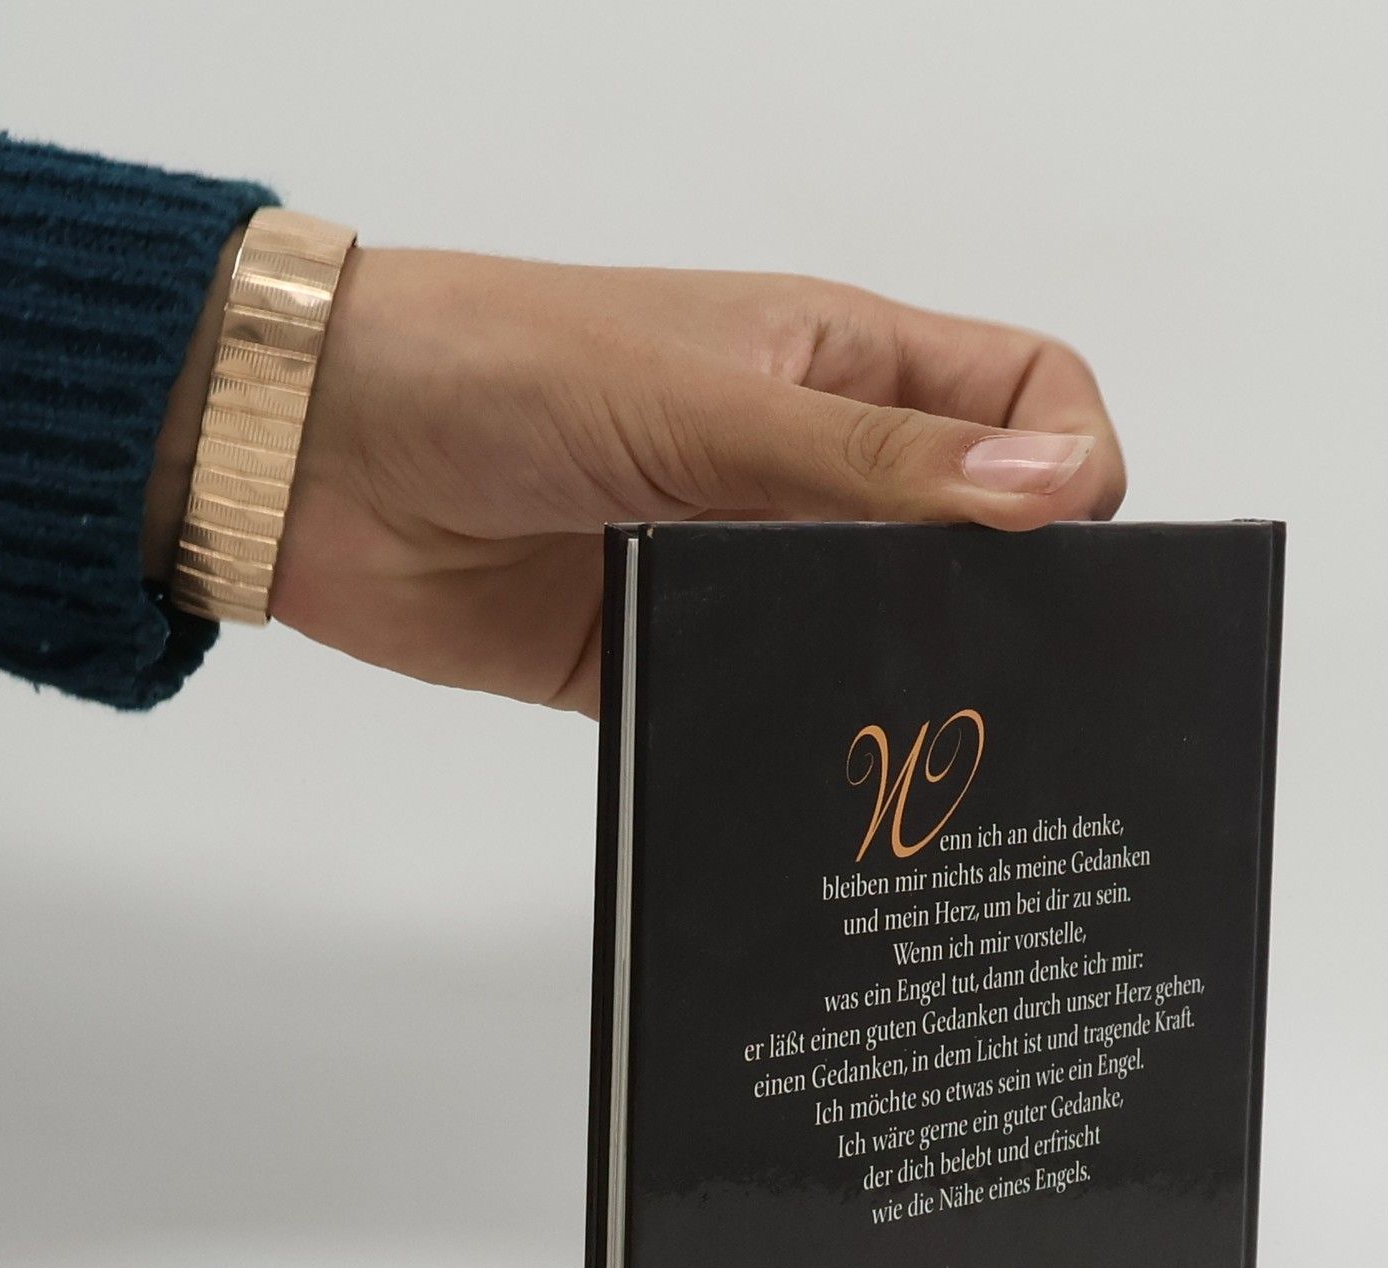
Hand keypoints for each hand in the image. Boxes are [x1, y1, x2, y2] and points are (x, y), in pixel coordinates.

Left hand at [149, 248, 1125, 716]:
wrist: (315, 459)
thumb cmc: (499, 366)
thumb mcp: (706, 401)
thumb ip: (874, 460)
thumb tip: (1056, 490)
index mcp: (840, 369)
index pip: (1022, 398)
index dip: (1072, 461)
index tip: (1071, 543)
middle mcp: (810, 472)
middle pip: (967, 536)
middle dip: (1015, 599)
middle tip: (1038, 681)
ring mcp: (745, 572)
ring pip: (878, 635)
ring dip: (911, 683)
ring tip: (951, 751)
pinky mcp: (680, 659)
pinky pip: (775, 710)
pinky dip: (808, 743)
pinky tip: (831, 781)